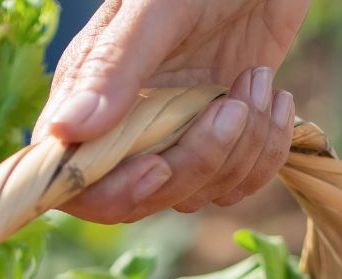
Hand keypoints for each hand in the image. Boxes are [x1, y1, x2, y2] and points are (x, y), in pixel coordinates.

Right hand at [34, 0, 310, 222]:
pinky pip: (236, 183)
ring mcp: (175, 134)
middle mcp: (126, 123)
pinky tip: (276, 96)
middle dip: (196, 164)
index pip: (73, 180)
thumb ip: (113, 68)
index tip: (159, 165)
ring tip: (258, 81)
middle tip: (231, 106)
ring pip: (196, 193)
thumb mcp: (156, 10)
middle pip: (142, 197)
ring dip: (241, 149)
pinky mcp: (220, 137)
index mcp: (90, 93)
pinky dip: (266, 151)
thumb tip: (66, 132)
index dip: (112, 192)